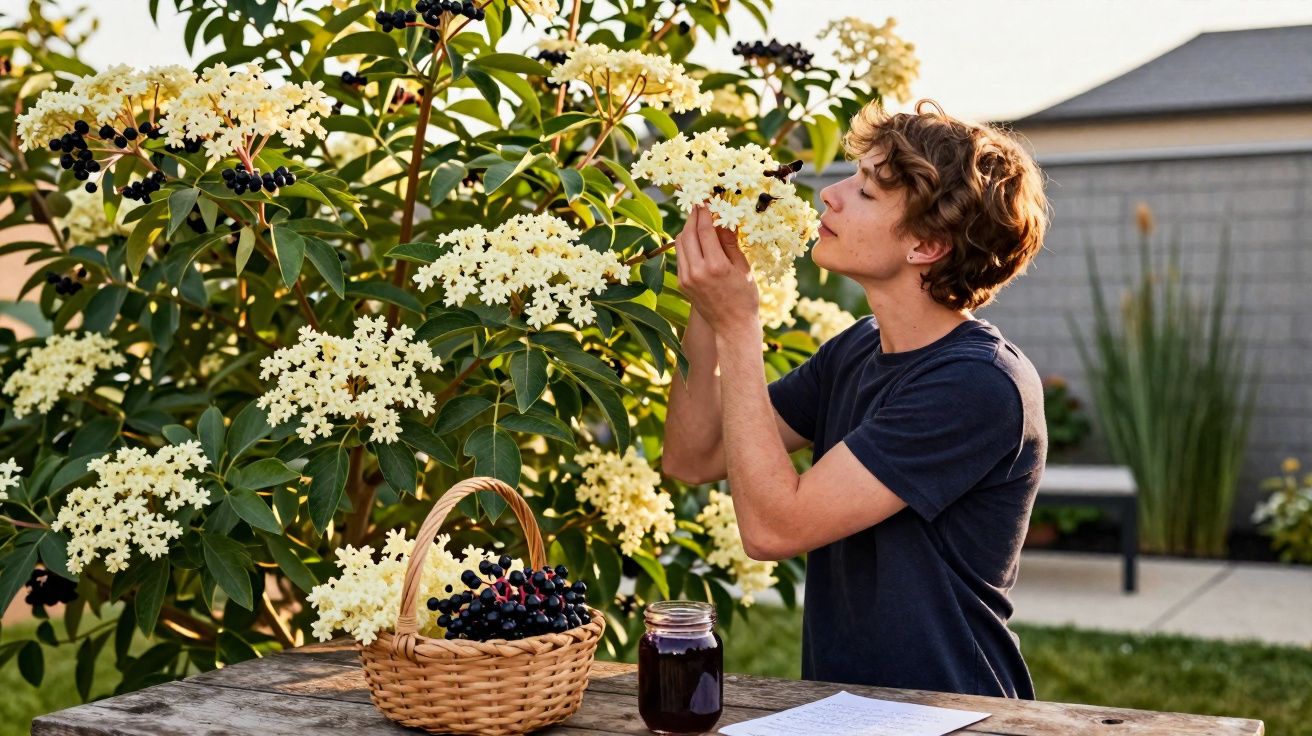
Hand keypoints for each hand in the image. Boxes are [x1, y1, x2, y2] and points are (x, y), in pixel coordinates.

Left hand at [676, 205, 759, 333]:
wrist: (732, 326)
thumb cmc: (745, 297)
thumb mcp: (743, 267)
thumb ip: (731, 242)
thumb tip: (726, 218)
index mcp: (715, 266)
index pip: (705, 230)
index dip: (705, 211)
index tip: (707, 198)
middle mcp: (697, 272)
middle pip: (688, 233)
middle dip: (694, 216)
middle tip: (701, 204)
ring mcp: (686, 278)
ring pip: (680, 243)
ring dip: (688, 228)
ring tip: (699, 220)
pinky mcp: (682, 283)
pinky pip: (680, 256)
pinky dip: (686, 243)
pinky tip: (696, 239)